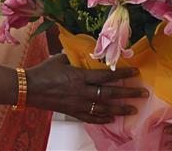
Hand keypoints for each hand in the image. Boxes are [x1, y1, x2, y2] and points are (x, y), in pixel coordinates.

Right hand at [26, 54, 147, 123]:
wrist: (29, 88)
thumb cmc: (43, 71)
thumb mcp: (60, 59)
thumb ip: (74, 57)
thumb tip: (82, 51)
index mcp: (80, 76)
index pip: (106, 75)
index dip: (122, 74)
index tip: (136, 73)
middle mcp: (82, 92)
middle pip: (110, 93)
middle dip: (128, 93)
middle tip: (142, 94)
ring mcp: (78, 104)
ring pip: (103, 108)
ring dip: (119, 109)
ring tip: (132, 109)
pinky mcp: (72, 112)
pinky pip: (91, 118)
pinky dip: (102, 119)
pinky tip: (111, 120)